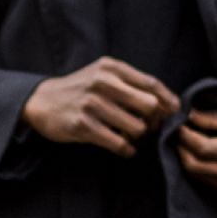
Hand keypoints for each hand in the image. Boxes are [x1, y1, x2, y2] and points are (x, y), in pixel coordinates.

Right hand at [22, 57, 179, 156]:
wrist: (41, 101)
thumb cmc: (81, 89)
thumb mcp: (104, 75)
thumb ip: (131, 84)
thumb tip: (167, 102)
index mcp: (112, 68)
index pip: (152, 84)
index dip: (169, 101)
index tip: (175, 112)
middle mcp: (103, 82)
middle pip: (150, 105)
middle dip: (156, 120)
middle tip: (151, 128)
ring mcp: (92, 104)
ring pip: (136, 127)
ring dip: (140, 137)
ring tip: (133, 137)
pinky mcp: (82, 125)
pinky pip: (118, 143)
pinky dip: (127, 149)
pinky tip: (125, 148)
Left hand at [174, 100, 216, 201]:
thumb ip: (215, 117)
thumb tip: (188, 116)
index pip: (203, 148)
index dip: (186, 136)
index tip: (178, 123)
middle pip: (196, 166)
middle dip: (182, 148)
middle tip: (177, 133)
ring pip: (200, 176)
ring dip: (187, 158)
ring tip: (187, 142)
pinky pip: (209, 183)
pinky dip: (199, 169)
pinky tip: (200, 155)